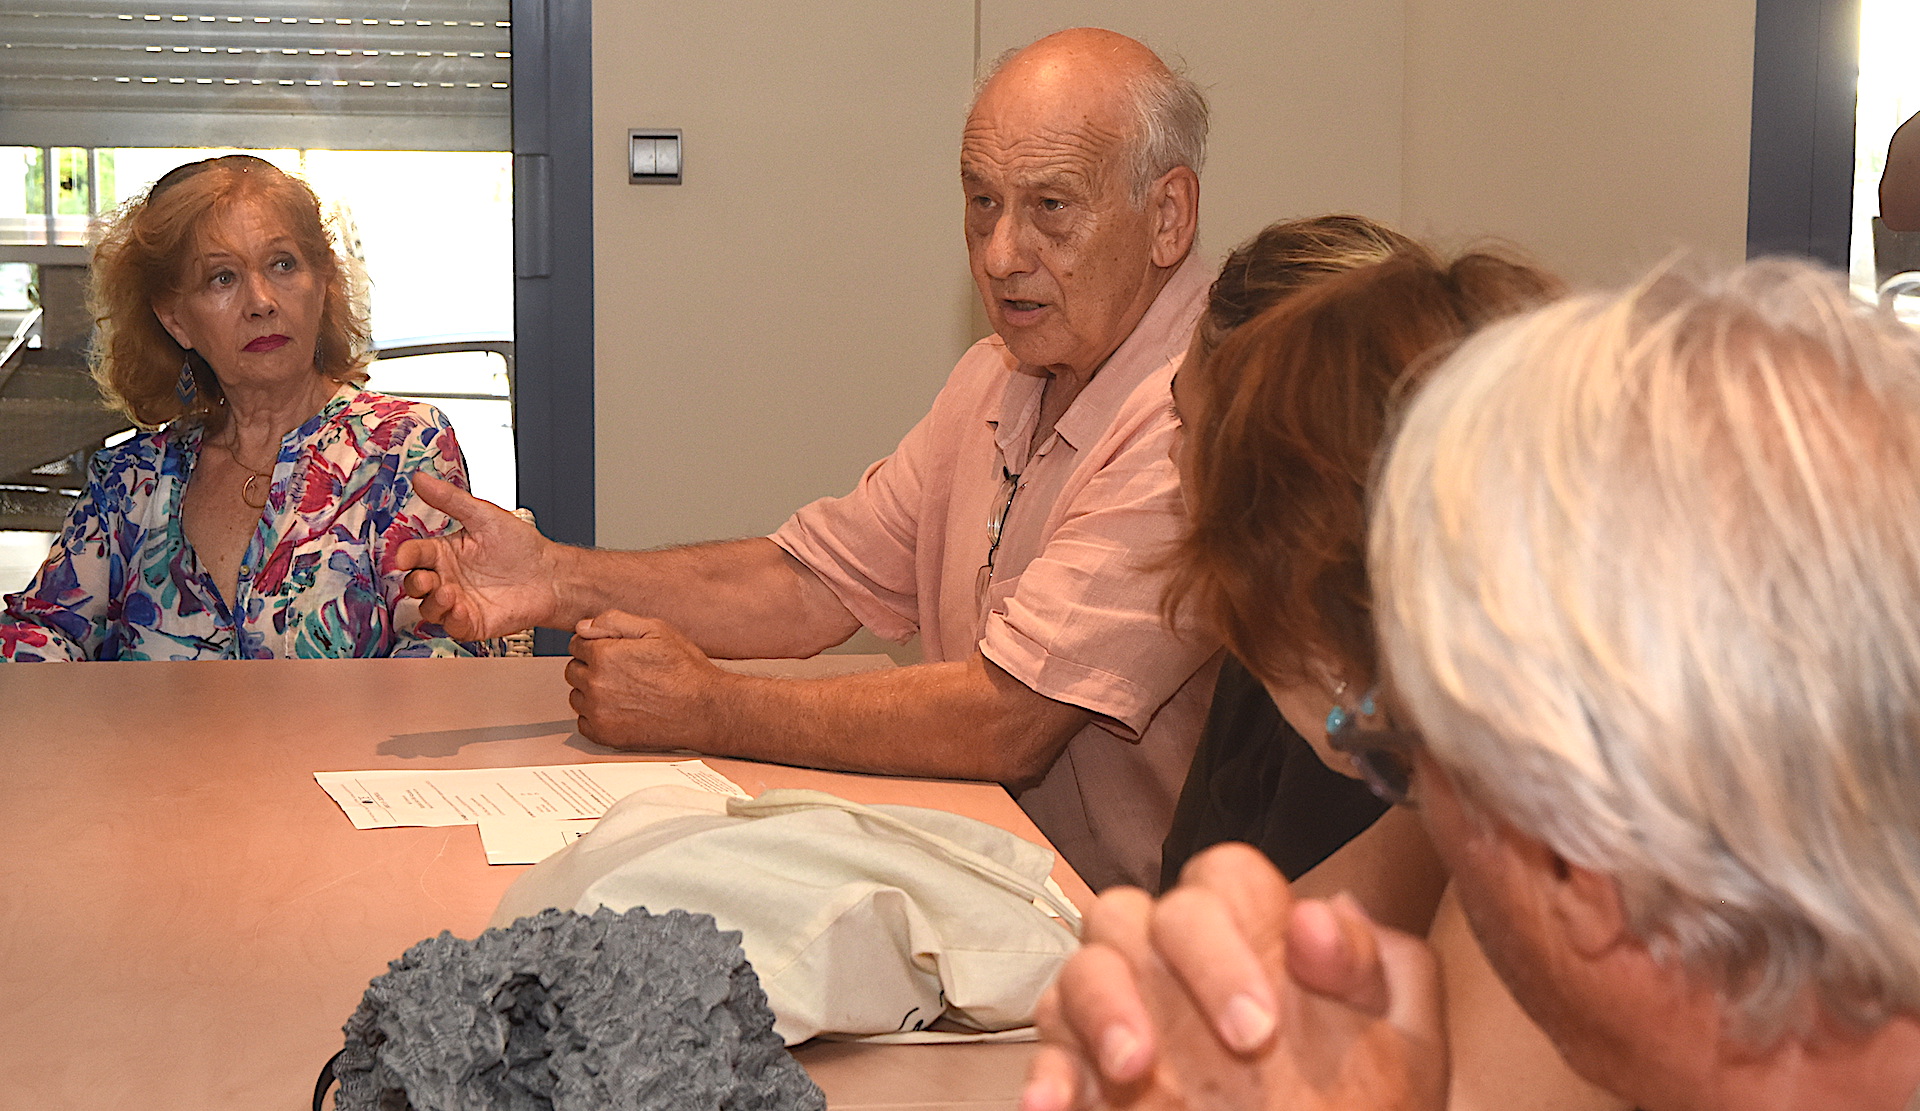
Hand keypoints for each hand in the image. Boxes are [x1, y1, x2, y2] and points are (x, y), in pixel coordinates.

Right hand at [395, 474, 562, 638]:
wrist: (550, 574)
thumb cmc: (520, 546)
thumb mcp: (484, 516)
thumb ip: (451, 499)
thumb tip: (421, 477)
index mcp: (444, 552)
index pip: (415, 555)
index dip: (406, 556)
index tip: (404, 556)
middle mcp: (447, 578)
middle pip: (415, 585)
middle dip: (415, 583)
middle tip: (426, 579)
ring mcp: (458, 602)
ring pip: (429, 609)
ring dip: (434, 603)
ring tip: (449, 593)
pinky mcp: (472, 622)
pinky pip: (453, 626)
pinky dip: (453, 620)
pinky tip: (462, 609)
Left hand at [566, 610, 736, 750]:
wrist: (704, 709)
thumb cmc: (685, 671)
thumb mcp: (656, 630)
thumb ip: (615, 621)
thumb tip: (584, 626)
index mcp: (605, 655)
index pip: (576, 644)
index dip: (594, 644)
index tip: (611, 651)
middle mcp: (597, 684)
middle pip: (573, 670)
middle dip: (591, 667)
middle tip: (620, 671)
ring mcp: (599, 712)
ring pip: (577, 697)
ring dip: (591, 692)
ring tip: (622, 691)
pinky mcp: (606, 735)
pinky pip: (583, 722)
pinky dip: (596, 716)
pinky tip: (619, 709)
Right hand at [1024, 842, 1446, 1110]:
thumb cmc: (1361, 1108)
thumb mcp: (1402, 1045)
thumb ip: (1381, 968)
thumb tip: (1324, 914)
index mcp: (1254, 936)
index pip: (1225, 878)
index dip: (1240, 931)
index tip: (1267, 1021)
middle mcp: (1178, 960)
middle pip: (1147, 909)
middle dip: (1191, 969)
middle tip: (1243, 1045)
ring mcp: (1123, 1008)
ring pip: (1084, 965)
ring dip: (1105, 1010)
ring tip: (1136, 1070)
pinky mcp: (1080, 1063)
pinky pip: (1046, 1046)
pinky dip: (1049, 1073)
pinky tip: (1060, 1106)